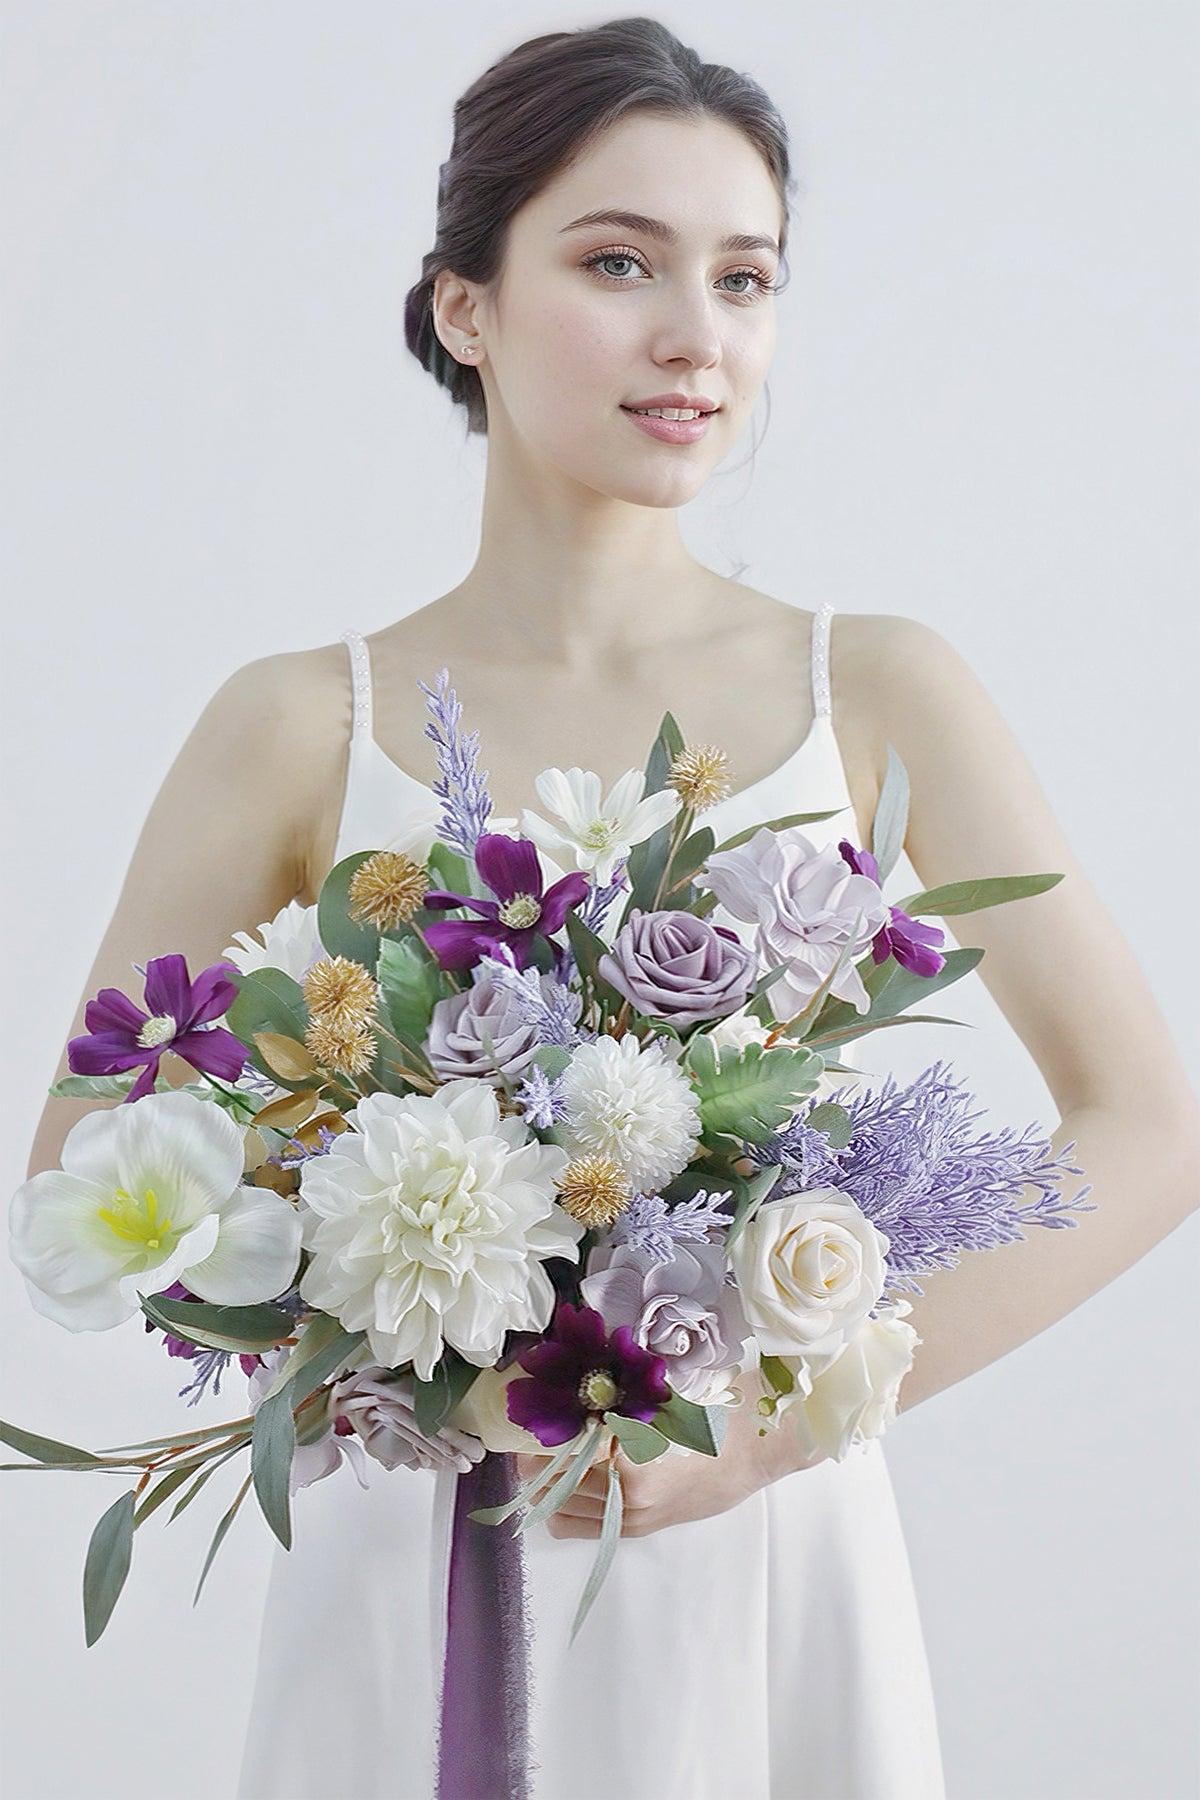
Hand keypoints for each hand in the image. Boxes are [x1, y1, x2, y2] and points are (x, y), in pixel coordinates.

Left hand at [515, 1370, 826, 1538]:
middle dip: (532, 1456)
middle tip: (525, 1431)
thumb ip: (614, 1398)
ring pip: (558, 1508)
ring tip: (539, 1456)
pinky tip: (564, 1481)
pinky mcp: (637, 1527)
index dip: (537, 1427)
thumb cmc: (713, 1410)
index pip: (560, 1448)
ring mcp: (631, 1516)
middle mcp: (625, 1493)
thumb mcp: (660, 1394)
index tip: (526, 1406)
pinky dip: (560, 1507)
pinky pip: (578, 1526)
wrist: (757, 1449)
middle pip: (552, 1480)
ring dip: (543, 1483)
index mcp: (629, 1456)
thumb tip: (566, 1386)